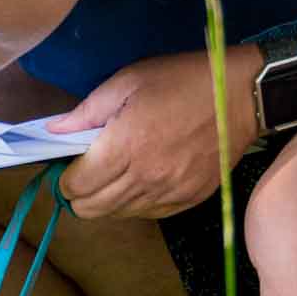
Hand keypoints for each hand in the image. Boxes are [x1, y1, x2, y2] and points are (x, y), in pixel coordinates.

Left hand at [43, 43, 260, 220]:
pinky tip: (140, 180)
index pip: (75, 186)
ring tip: (114, 173)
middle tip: (86, 172)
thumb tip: (54, 130)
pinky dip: (136, 204)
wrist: (243, 95)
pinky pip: (149, 214)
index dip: (64, 178)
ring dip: (107, 200)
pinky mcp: (189, 199)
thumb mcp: (128, 81)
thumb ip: (87, 111)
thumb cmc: (183, 80)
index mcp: (124, 147)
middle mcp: (144, 177)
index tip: (69, 164)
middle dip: (79, 194)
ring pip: (118, 215)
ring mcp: (169, 192)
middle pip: (91, 209)